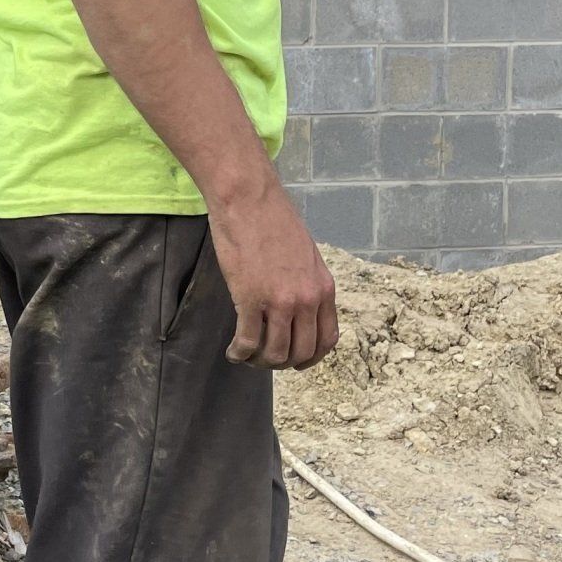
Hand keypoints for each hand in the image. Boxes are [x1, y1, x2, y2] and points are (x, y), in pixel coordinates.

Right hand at [211, 178, 339, 369]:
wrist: (249, 199)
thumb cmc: (273, 219)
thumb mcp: (306, 255)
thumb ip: (307, 284)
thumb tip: (299, 309)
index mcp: (324, 288)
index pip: (327, 340)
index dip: (311, 357)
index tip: (297, 361)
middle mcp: (307, 300)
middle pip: (301, 352)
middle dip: (282, 363)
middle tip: (265, 358)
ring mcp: (279, 301)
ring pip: (275, 353)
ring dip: (259, 361)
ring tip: (246, 355)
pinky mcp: (250, 299)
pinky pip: (248, 341)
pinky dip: (239, 353)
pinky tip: (233, 351)